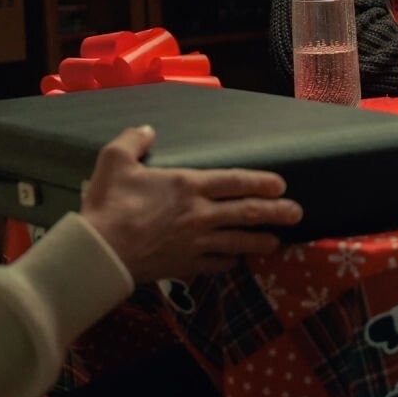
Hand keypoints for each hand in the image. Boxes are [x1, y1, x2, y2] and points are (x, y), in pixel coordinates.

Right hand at [80, 125, 302, 282]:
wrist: (101, 250)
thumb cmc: (109, 203)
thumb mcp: (114, 160)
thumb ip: (134, 140)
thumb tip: (147, 130)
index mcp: (188, 186)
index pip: (234, 181)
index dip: (260, 182)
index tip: (280, 185)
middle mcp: (200, 215)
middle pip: (247, 213)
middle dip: (275, 212)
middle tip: (297, 213)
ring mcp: (196, 243)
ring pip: (238, 242)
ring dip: (260, 241)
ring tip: (276, 242)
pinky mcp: (185, 266)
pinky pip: (215, 265)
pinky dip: (228, 263)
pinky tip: (234, 262)